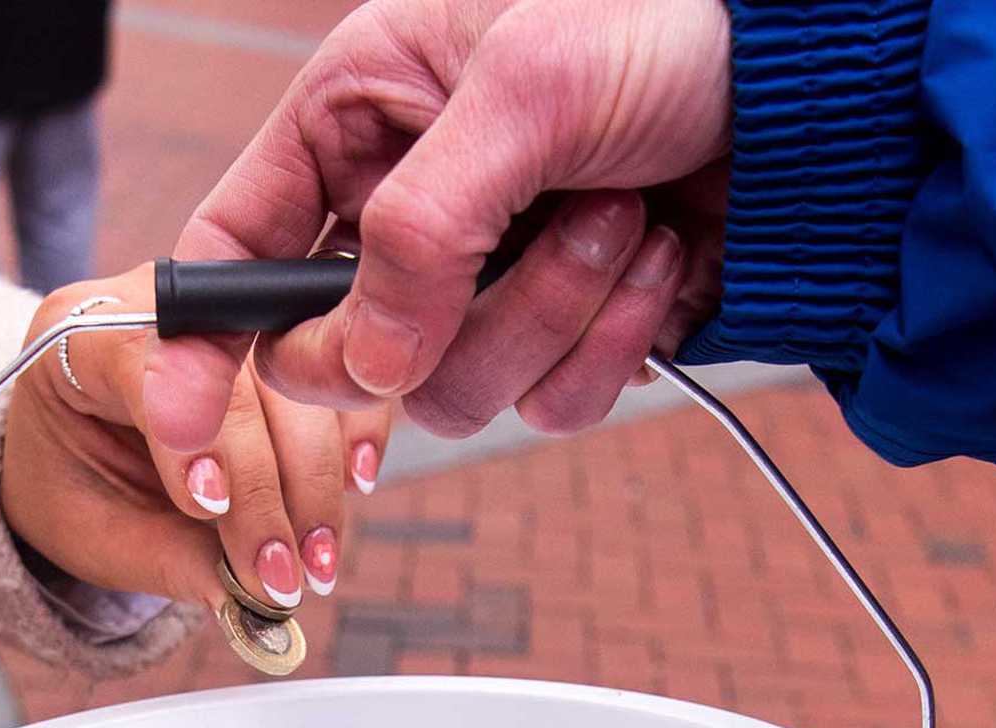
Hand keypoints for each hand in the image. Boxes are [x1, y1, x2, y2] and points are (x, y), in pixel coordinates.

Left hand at [1, 264, 391, 613]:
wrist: (79, 449)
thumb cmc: (70, 483)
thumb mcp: (92, 531)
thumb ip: (165, 560)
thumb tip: (252, 606)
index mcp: (79, 337)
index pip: (151, 366)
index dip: (192, 438)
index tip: (213, 510)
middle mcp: (159, 305)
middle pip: (239, 384)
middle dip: (269, 490)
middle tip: (286, 574)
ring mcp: (231, 313)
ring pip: (297, 386)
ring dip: (316, 482)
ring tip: (316, 561)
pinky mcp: (284, 338)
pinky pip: (333, 380)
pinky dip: (354, 434)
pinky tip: (353, 488)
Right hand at [145, 0, 731, 452]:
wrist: (812, 82)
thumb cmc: (663, 23)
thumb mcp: (523, 89)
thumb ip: (422, 228)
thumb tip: (365, 363)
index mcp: (357, 121)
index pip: (239, 248)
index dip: (203, 337)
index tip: (184, 421)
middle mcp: (407, 212)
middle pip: (349, 355)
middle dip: (448, 316)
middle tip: (521, 242)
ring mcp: (484, 283)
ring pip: (454, 391)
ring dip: (556, 312)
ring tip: (624, 215)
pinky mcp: (565, 333)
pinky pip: (548, 404)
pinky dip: (613, 343)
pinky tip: (663, 254)